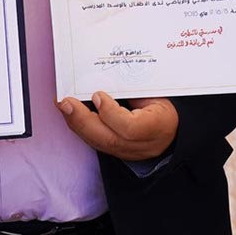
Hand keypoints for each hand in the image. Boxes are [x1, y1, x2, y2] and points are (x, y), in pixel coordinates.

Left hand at [59, 92, 178, 161]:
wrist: (172, 131)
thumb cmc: (164, 107)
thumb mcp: (156, 94)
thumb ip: (133, 90)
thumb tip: (104, 81)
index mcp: (157, 127)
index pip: (129, 128)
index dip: (110, 113)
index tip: (98, 95)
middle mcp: (142, 145)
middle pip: (108, 139)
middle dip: (82, 120)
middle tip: (65, 102)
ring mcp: (129, 152)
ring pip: (98, 143)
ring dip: (76, 123)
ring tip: (63, 105)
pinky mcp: (117, 153)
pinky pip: (96, 142)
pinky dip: (81, 127)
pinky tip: (70, 114)